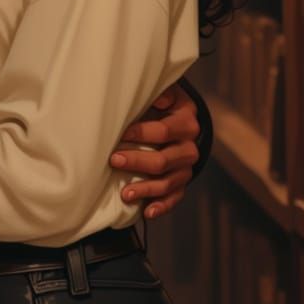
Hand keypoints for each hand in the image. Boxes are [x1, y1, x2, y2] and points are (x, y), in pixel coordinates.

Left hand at [110, 84, 199, 219]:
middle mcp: (190, 147)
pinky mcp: (182, 183)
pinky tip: (147, 212)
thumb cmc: (162, 103)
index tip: (121, 134)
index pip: (165, 131)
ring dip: (146, 189)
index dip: (142, 133)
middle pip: (164, 160)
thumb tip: (157, 96)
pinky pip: (174, 197)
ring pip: (167, 183)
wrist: (180, 122)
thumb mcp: (166, 92)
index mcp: (186, 122)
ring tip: (125, 194)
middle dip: (137, 161)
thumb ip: (159, 92)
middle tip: (114, 160)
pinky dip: (161, 206)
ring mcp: (186, 168)